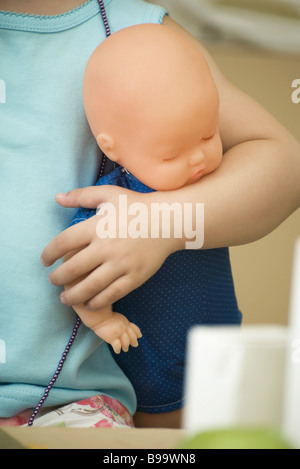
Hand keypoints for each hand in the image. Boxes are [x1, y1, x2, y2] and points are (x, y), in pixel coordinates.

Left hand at [41, 185, 176, 310]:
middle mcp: (106, 247)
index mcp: (97, 226)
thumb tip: (57, 198)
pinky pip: (111, 294)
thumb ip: (81, 196)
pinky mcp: (134, 277)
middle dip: (57, 278)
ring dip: (73, 295)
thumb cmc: (136, 206)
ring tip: (65, 298)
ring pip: (90, 286)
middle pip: (73, 269)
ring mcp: (121, 264)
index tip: (45, 260)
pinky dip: (96, 301)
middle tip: (53, 280)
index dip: (49, 254)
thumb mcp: (109, 194)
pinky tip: (89, 302)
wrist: (168, 221)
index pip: (63, 242)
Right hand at [90, 312, 141, 354]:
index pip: (134, 328)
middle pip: (132, 336)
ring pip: (126, 342)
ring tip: (125, 349)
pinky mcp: (112, 338)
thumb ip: (123, 322)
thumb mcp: (118, 317)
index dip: (137, 333)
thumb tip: (126, 326)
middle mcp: (123, 328)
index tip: (139, 336)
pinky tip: (118, 351)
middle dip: (134, 341)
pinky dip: (118, 349)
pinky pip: (117, 346)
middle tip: (135, 345)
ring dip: (126, 346)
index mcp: (125, 322)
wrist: (98, 316)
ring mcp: (118, 333)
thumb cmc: (105, 316)